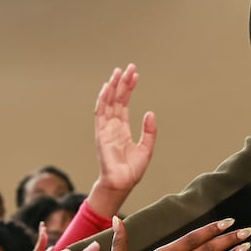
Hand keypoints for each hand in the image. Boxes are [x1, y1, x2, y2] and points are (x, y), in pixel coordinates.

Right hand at [89, 64, 156, 211]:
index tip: (134, 75)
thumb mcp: (146, 148)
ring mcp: (106, 129)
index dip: (129, 89)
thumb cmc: (132, 170)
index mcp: (122, 129)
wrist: (122, 183)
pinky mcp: (101, 133)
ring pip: (107, 102)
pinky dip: (103, 99)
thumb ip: (149, 131)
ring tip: (118, 72)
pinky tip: (108, 87)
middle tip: (128, 67)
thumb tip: (150, 113)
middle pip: (116, 99)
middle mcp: (112, 126)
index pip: (124, 104)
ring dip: (112, 87)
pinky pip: (100, 113)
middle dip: (122, 83)